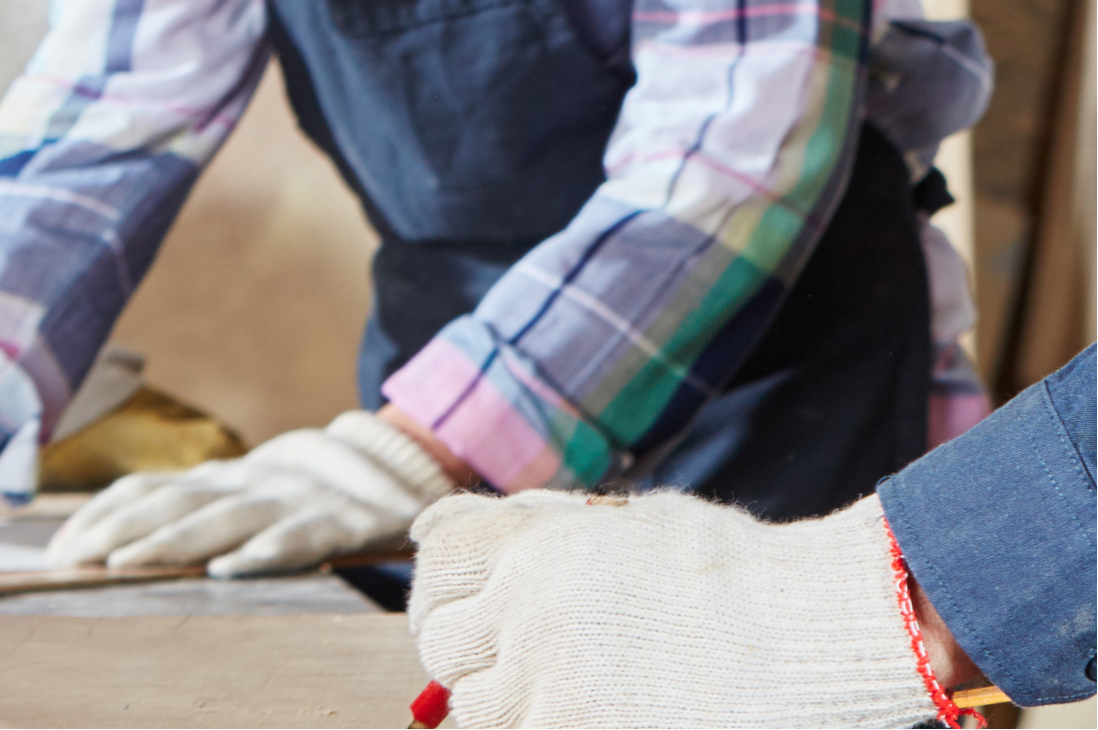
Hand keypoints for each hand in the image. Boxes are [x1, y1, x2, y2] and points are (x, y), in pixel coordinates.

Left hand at [47, 410, 453, 576]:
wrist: (399, 467)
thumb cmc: (310, 492)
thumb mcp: (249, 496)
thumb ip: (199, 511)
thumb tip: (118, 543)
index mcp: (224, 481)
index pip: (149, 490)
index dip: (101, 515)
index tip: (56, 549)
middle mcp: (249, 485)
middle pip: (173, 502)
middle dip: (116, 530)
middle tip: (70, 559)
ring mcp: (293, 501)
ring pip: (223, 519)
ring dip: (169, 540)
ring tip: (123, 563)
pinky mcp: (341, 524)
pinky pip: (298, 539)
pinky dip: (262, 551)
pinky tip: (229, 568)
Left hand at [408, 486, 936, 726]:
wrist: (804, 632)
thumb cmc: (723, 570)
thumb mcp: (620, 520)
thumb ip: (525, 522)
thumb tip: (423, 527)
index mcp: (537, 544)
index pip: (439, 561)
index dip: (440, 586)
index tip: (458, 605)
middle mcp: (529, 609)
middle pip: (442, 638)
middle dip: (459, 648)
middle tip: (498, 658)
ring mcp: (552, 682)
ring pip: (471, 705)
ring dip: (494, 700)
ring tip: (546, 689)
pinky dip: (532, 725)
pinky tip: (574, 711)